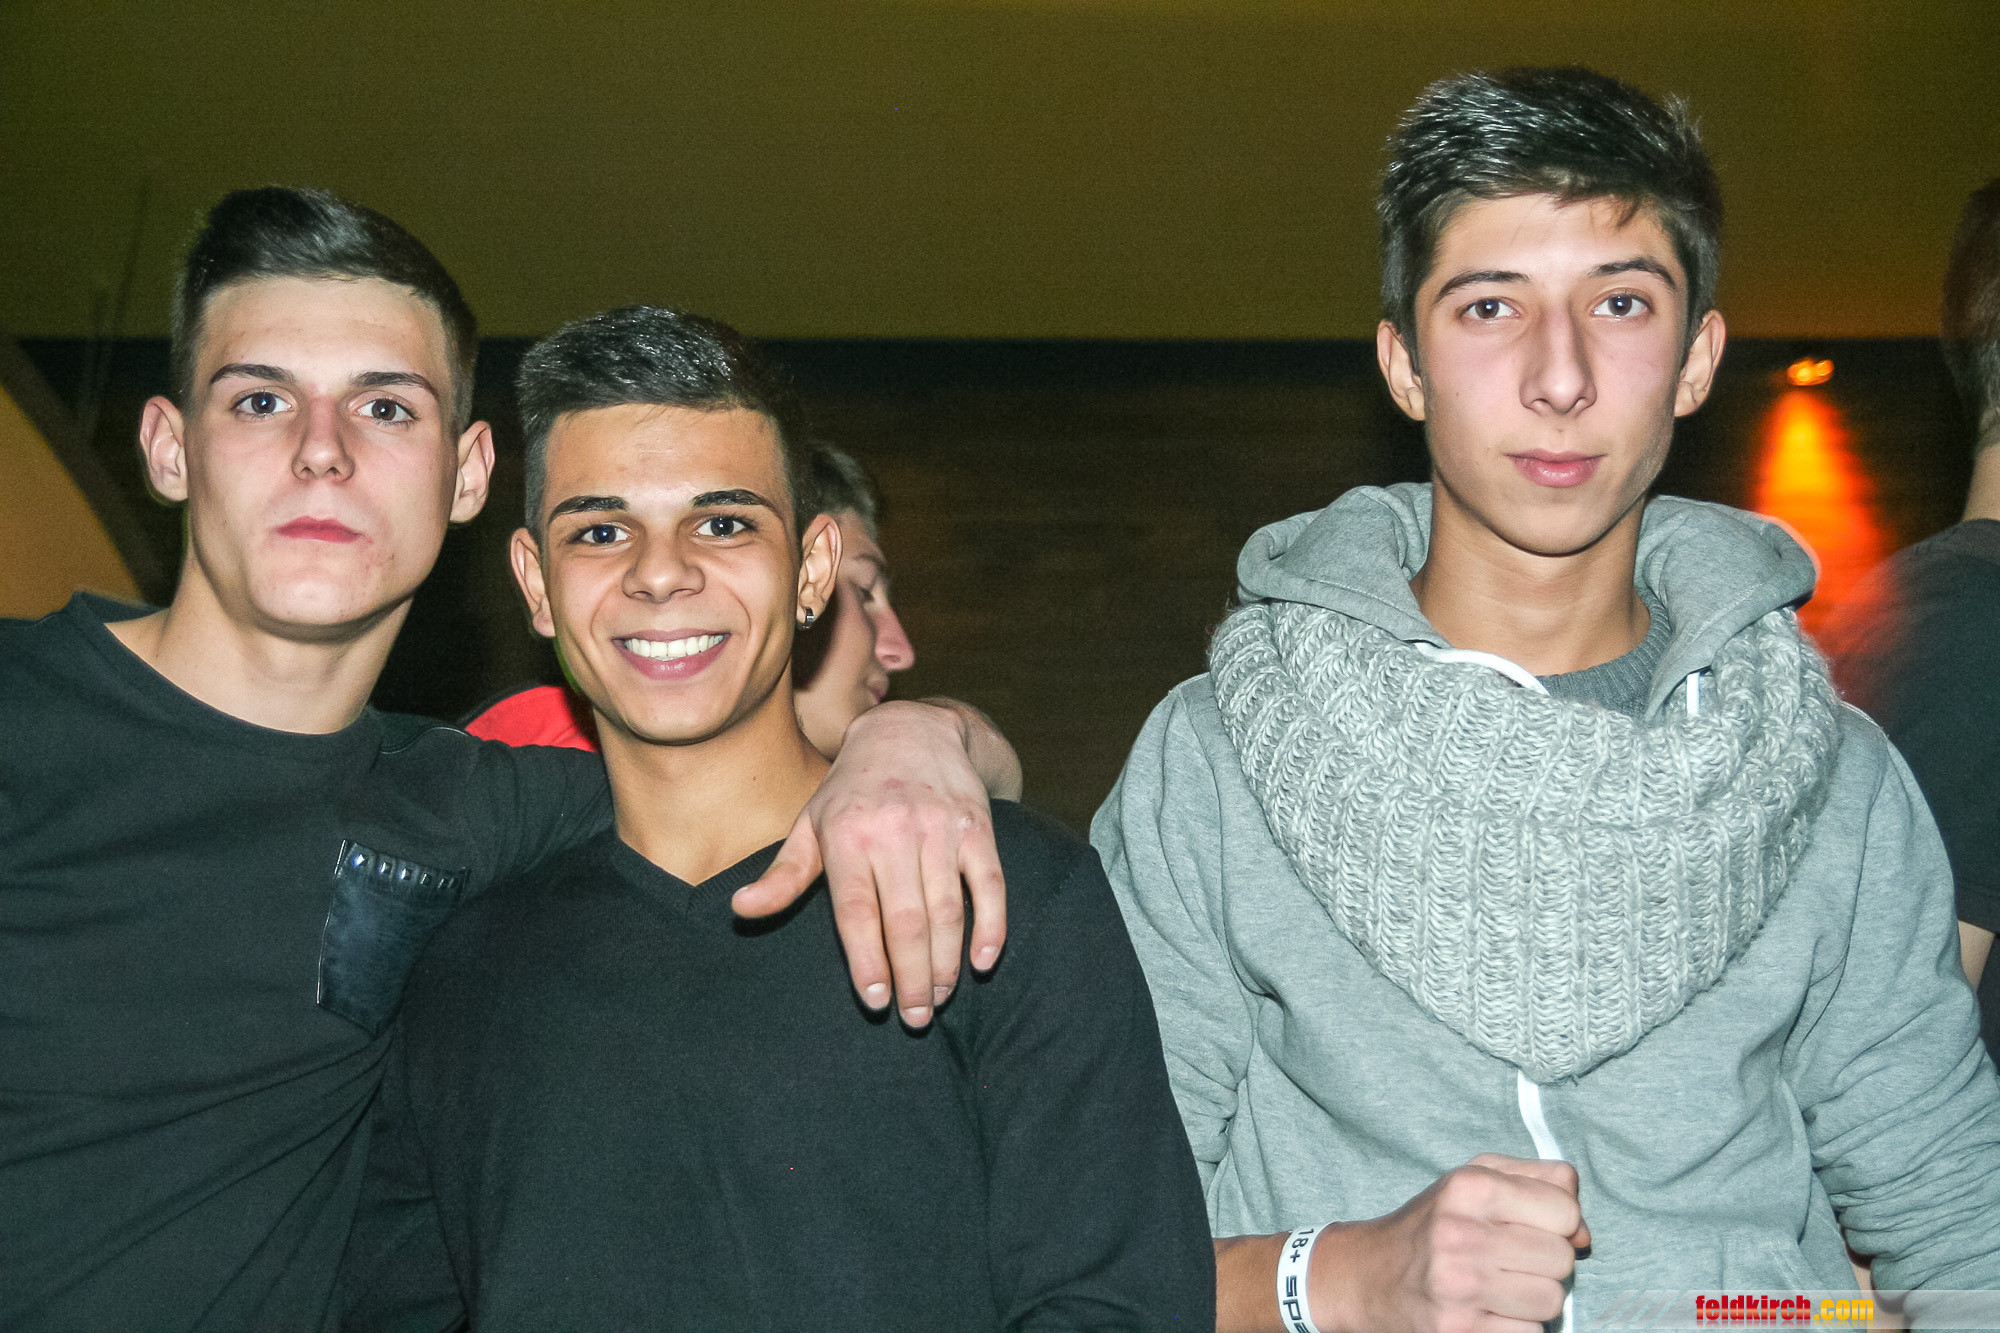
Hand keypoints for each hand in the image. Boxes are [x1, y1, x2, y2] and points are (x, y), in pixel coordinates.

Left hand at [732, 701, 1007, 1026]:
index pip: (857, 913)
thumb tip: (740, 910)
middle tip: (914, 1019)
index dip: (867, 962)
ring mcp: (940, 828)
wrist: (912, 729)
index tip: (876, 1001)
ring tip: (938, 998)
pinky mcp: (978, 826)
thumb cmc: (851, 790)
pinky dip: (990, 926)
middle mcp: (894, 831)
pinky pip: (990, 885)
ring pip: (947, 910)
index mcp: (847, 836)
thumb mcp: (810, 824)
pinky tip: (981, 961)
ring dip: (946, 963)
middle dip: (912, 978)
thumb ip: (783, 874)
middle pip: (906, 922)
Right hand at [1312, 1155, 1588, 1332]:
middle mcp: (1461, 1234)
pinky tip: (1487, 1312)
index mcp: (1469, 1187)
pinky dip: (1516, 1327)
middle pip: (1562, 1259)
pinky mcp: (1458, 1331)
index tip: (1528, 1227)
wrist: (1367, 1276)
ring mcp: (1459, 1287)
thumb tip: (1585, 1234)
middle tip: (1509, 1260)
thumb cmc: (1434, 1224)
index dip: (1556, 1222)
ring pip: (1551, 1302)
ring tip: (1499, 1287)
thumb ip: (1541, 1183)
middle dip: (1545, 1264)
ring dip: (1533, 1299)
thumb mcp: (1475, 1180)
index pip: (1565, 1210)